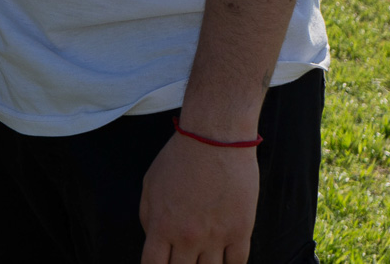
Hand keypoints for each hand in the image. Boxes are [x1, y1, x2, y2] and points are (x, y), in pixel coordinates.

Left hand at [138, 131, 258, 263]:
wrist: (215, 137)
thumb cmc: (180, 157)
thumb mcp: (150, 184)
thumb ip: (148, 218)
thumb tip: (153, 240)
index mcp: (162, 226)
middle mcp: (188, 236)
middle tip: (184, 257)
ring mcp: (216, 236)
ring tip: (202, 256)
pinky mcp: (241, 230)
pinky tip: (224, 260)